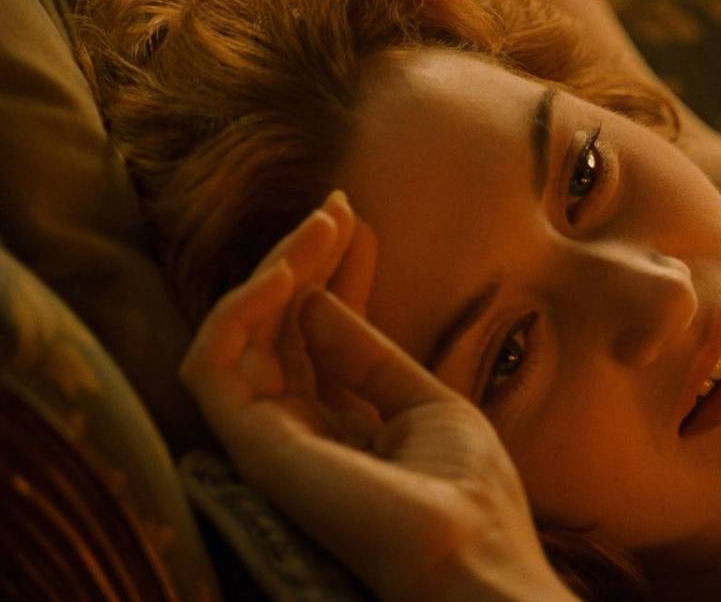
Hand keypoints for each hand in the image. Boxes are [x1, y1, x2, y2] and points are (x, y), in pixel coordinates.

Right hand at [179, 191, 575, 600]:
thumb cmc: (465, 491)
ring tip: (321, 225)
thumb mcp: (426, 404)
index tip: (357, 223)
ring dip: (277, 271)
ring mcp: (270, 438)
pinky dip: (242, 308)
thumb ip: (367, 355)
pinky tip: (287, 271)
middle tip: (337, 208)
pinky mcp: (248, 444)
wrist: (467, 554)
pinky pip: (213, 362)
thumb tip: (317, 301)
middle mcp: (300, 429)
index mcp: (345, 425)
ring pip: (242, 336)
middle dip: (305, 261)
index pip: (322, 338)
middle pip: (282, 328)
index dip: (336, 278)